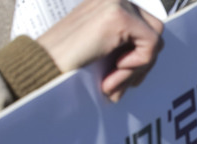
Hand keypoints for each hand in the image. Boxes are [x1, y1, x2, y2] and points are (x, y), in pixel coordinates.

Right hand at [37, 0, 163, 101]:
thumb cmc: (68, 66)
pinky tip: (112, 71)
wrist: (41, 67)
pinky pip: (150, 45)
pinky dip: (137, 65)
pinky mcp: (118, 16)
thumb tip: (155, 53)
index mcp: (110, 4)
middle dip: (143, 62)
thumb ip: (126, 46)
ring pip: (154, 38)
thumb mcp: (103, 52)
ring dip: (138, 66)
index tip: (122, 76)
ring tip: (111, 80)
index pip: (146, 27)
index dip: (141, 56)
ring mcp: (116, 3)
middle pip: (155, 30)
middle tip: (119, 82)